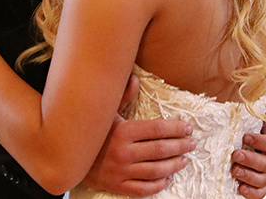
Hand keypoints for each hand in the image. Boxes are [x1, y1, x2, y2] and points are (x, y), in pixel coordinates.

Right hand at [83, 74, 194, 196]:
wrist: (73, 157)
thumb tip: (134, 78)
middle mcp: (123, 152)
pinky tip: (168, 178)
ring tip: (184, 160)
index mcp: (123, 131)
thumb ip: (123, 97)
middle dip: (180, 146)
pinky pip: (144, 189)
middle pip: (160, 150)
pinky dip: (159, 185)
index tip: (187, 128)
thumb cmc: (95, 132)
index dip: (175, 129)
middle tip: (192, 143)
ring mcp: (121, 172)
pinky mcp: (119, 187)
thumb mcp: (107, 112)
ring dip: (173, 165)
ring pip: (156, 171)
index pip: (157, 130)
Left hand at [231, 90, 265, 198]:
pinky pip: (260, 192)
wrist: (261, 146)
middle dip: (252, 161)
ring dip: (249, 177)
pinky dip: (251, 192)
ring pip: (263, 180)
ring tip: (234, 170)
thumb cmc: (262, 130)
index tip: (246, 137)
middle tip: (235, 155)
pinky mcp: (261, 184)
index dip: (262, 143)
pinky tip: (239, 188)